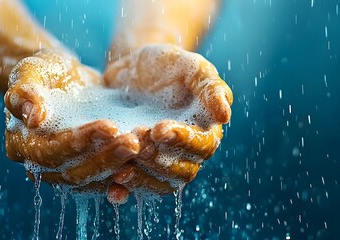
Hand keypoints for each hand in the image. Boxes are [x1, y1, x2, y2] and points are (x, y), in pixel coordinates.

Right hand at [4, 49, 139, 201]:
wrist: (64, 79)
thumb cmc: (44, 72)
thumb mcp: (30, 72)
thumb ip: (25, 92)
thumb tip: (33, 118)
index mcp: (22, 145)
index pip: (49, 152)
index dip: (79, 142)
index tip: (109, 127)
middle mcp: (42, 166)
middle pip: (74, 172)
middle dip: (106, 158)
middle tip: (134, 143)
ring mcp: (66, 170)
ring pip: (92, 180)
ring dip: (118, 168)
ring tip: (144, 150)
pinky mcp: (87, 167)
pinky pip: (104, 181)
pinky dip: (122, 179)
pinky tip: (141, 169)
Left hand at [104, 44, 232, 195]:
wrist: (132, 69)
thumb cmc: (166, 65)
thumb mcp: (190, 67)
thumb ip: (210, 88)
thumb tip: (225, 115)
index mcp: (204, 130)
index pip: (202, 145)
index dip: (182, 140)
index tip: (159, 129)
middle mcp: (186, 152)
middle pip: (181, 171)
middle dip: (159, 160)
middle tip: (137, 142)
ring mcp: (161, 160)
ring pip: (159, 183)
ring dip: (143, 178)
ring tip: (122, 166)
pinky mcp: (138, 165)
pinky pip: (136, 185)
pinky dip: (126, 190)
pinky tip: (114, 188)